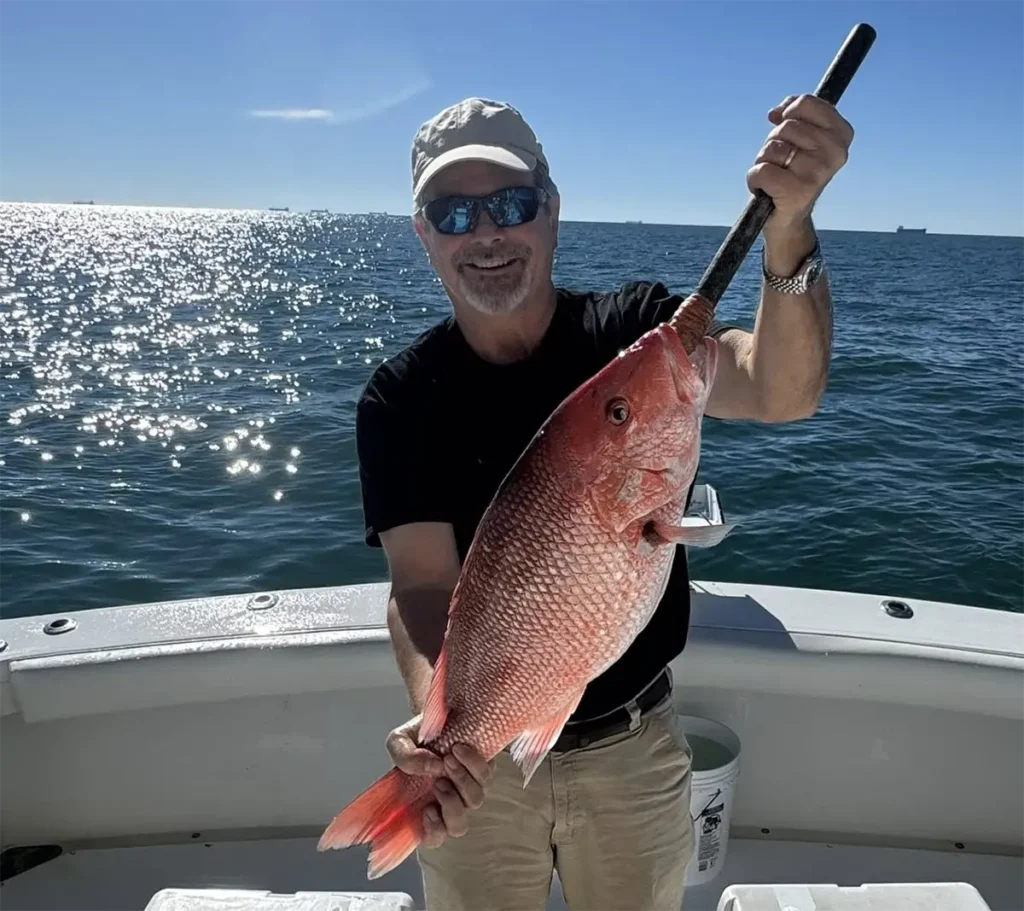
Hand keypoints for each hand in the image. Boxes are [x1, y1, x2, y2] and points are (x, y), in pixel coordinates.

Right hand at [385, 714, 494, 848]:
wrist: (438, 714)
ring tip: (448, 758)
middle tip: (438, 780)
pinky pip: (487, 777)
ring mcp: (468, 788)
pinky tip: (459, 749)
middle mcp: (449, 802)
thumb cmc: (417, 736)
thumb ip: (406, 757)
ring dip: (461, 781)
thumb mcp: (399, 742)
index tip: (428, 810)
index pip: (432, 837)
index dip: (433, 832)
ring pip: (475, 801)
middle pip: (458, 826)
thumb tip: (432, 766)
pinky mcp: (484, 770)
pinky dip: (474, 764)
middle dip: (450, 804)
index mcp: (426, 805)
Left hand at [747, 93, 853, 231]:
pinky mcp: (797, 191)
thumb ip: (795, 115)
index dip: (788, 111)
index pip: (806, 103)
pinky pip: (761, 170)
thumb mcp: (800, 138)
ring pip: (772, 148)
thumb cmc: (792, 173)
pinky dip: (754, 179)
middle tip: (781, 162)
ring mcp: (817, 172)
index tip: (782, 121)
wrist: (789, 217)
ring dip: (764, 161)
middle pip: (786, 126)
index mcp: (841, 135)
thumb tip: (776, 113)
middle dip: (774, 142)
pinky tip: (765, 189)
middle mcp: (835, 153)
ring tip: (775, 175)